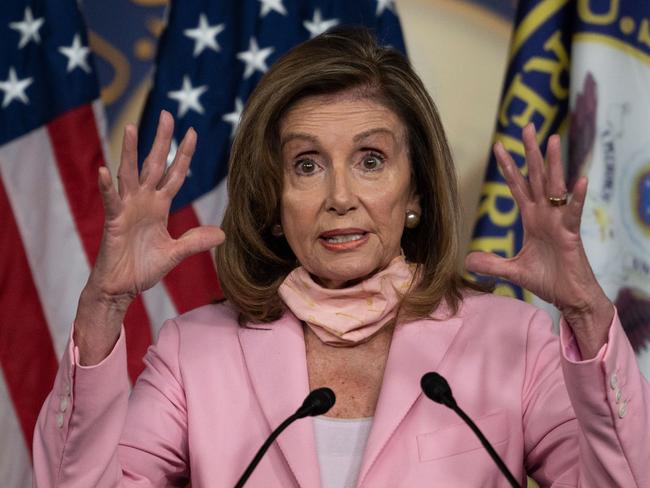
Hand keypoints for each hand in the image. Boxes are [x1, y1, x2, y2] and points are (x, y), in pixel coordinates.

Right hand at [75, 111, 224, 363]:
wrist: (122, 288)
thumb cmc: (143, 268)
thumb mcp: (175, 253)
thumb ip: (195, 241)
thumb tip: (222, 234)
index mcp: (159, 206)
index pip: (175, 175)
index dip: (183, 155)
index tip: (193, 132)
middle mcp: (144, 202)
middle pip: (154, 165)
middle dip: (161, 141)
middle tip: (166, 114)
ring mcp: (127, 209)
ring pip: (129, 175)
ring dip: (130, 153)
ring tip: (132, 128)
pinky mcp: (113, 222)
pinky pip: (110, 201)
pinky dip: (107, 187)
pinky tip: (104, 170)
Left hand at [465, 124, 612, 357]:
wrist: (570, 299)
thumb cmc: (548, 281)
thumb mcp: (513, 272)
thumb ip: (492, 264)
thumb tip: (469, 261)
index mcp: (532, 219)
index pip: (517, 186)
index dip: (508, 167)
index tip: (499, 145)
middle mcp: (545, 215)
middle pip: (536, 177)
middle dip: (530, 153)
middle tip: (527, 126)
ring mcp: (559, 223)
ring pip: (555, 187)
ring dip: (553, 164)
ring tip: (553, 139)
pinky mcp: (571, 235)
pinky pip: (574, 213)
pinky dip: (577, 198)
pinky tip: (579, 181)